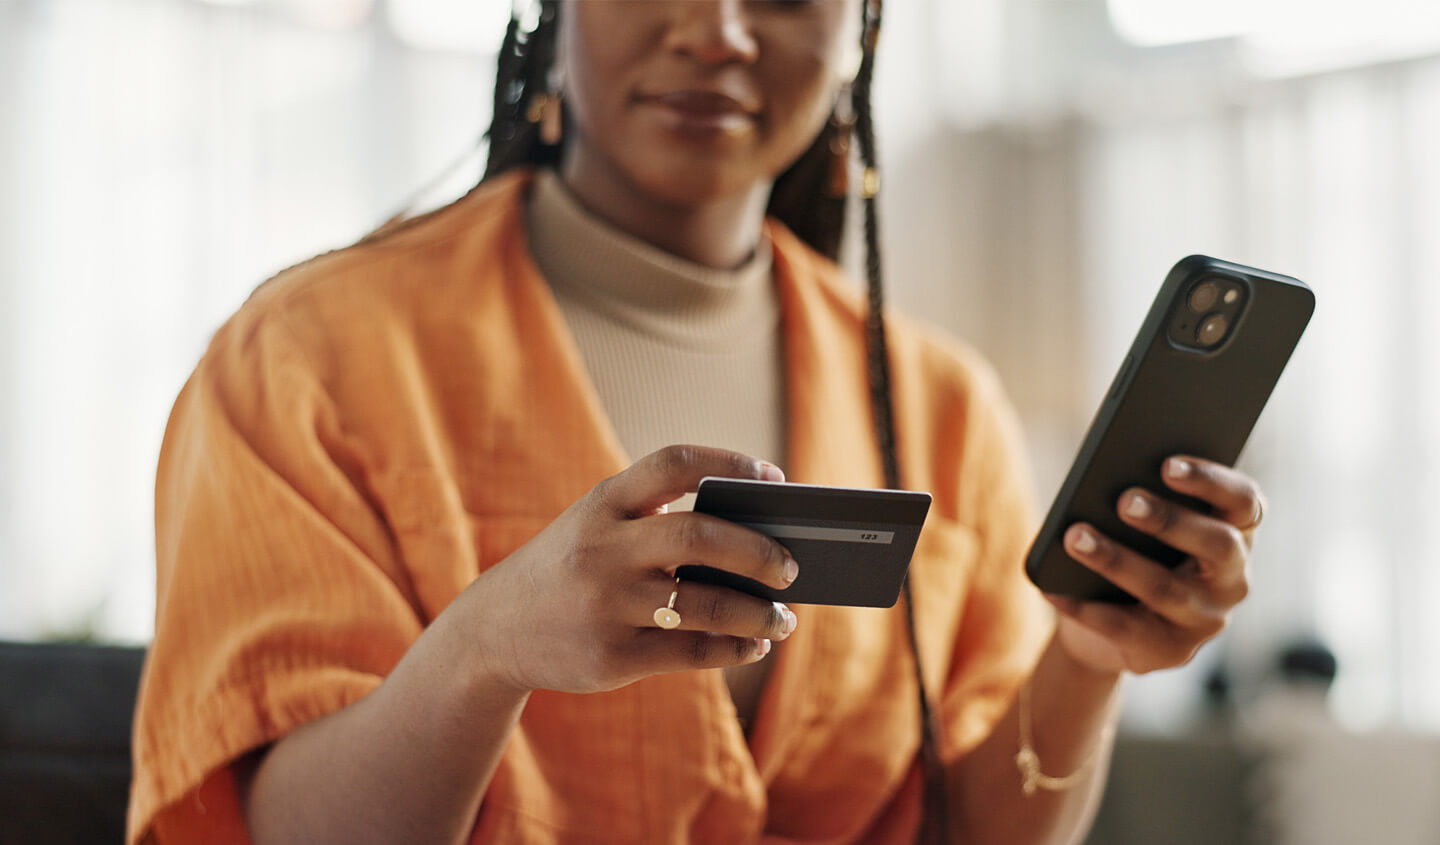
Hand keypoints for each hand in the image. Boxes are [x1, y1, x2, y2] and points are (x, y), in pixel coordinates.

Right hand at [462, 445, 800, 694]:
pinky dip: (733, 648)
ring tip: (784, 617)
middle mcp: (603, 550)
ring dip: (757, 612)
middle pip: (699, 537)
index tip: (774, 476)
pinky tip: (753, 644)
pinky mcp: (612, 656)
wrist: (493, 630)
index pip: (673, 464)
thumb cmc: (570, 568)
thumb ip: (658, 522)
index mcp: (603, 504)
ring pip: (704, 604)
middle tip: (792, 567)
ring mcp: (606, 604)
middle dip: (758, 551)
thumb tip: (756, 540)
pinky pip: (691, 652)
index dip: (730, 462)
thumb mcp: (597, 527)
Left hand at [1045, 456, 1262, 675]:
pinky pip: (1125, 628)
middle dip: (1169, 520)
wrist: (1108, 624)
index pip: (1243, 500)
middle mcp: (1233, 578)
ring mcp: (1206, 620)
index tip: (1168, 464)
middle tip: (1124, 501)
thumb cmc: (1130, 549)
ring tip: (1074, 537)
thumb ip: (1139, 497)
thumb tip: (1105, 478)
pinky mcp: (1172, 651)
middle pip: (1217, 545)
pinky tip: (1053, 587)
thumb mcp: (1139, 523)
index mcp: (1236, 531)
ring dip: (1116, 560)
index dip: (1211, 481)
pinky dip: (1084, 606)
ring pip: (1165, 588)